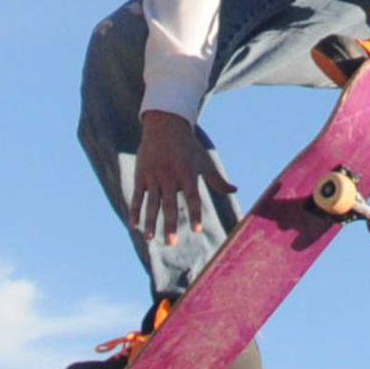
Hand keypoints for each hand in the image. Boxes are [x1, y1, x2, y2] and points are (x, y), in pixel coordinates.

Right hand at [130, 110, 236, 246]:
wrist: (165, 125)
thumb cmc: (189, 147)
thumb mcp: (204, 162)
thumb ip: (217, 180)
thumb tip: (236, 190)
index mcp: (188, 174)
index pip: (193, 197)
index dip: (194, 213)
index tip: (197, 229)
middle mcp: (170, 176)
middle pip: (170, 204)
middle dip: (169, 224)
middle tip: (171, 243)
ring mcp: (154, 176)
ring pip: (151, 203)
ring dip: (150, 221)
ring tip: (149, 239)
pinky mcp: (142, 176)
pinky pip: (138, 196)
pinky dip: (134, 211)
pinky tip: (134, 226)